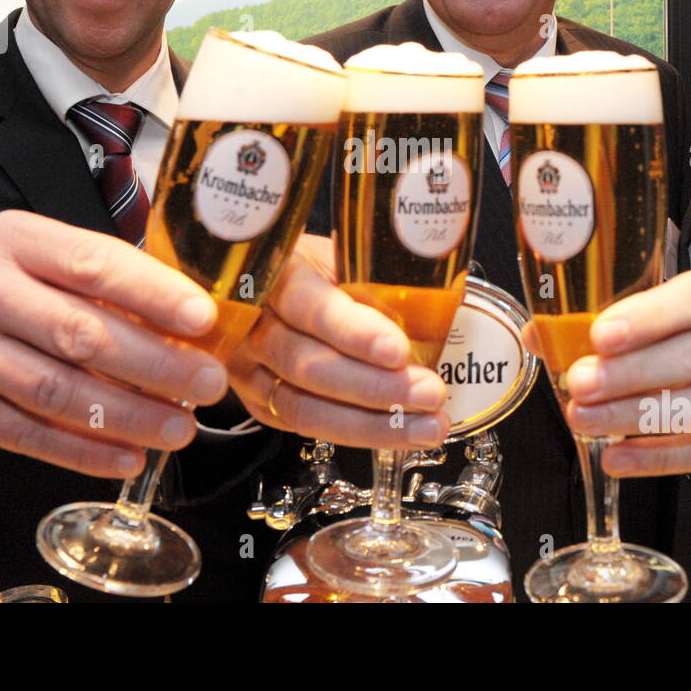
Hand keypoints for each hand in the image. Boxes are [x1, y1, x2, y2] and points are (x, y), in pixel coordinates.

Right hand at [0, 210, 228, 477]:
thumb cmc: (14, 293)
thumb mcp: (52, 266)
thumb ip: (115, 287)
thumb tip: (197, 329)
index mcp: (14, 239)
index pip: (92, 265)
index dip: (153, 294)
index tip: (204, 321)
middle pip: (77, 333)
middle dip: (155, 364)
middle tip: (208, 386)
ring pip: (54, 390)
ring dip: (126, 416)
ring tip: (180, 428)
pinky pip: (23, 433)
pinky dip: (81, 451)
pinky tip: (127, 456)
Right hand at [229, 234, 449, 449]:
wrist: (273, 287)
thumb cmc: (318, 270)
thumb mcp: (343, 256)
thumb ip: (375, 280)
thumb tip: (441, 306)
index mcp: (273, 272)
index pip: (307, 305)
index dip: (353, 332)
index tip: (397, 350)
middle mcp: (251, 323)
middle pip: (306, 364)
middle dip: (375, 387)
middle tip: (428, 392)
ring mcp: (248, 367)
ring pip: (304, 405)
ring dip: (372, 423)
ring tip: (426, 425)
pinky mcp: (259, 401)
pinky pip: (304, 426)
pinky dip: (357, 434)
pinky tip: (398, 432)